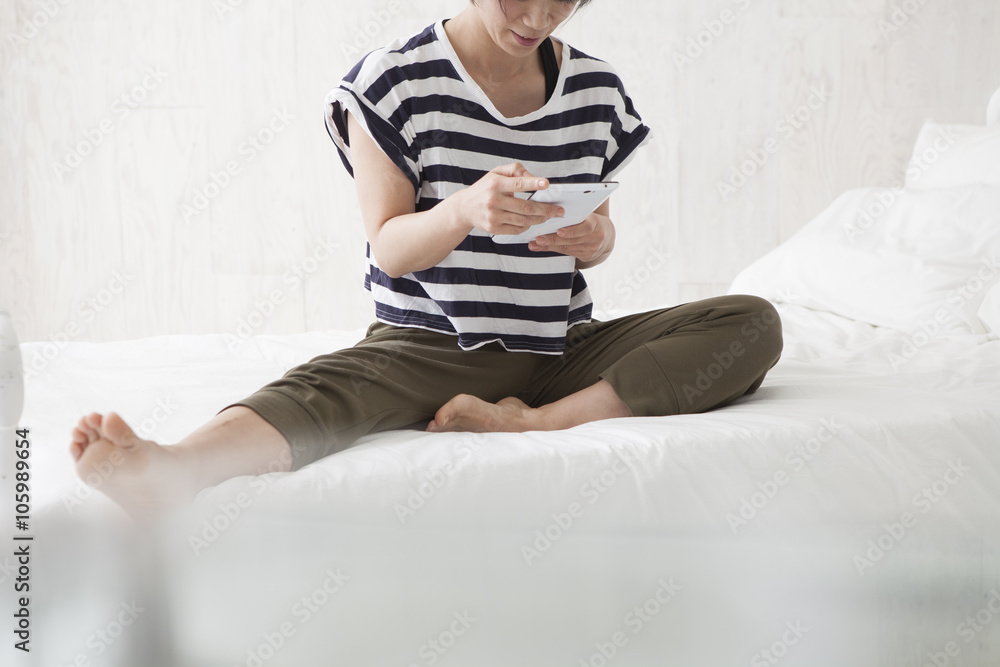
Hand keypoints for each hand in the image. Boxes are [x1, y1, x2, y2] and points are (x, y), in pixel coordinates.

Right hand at [446, 163, 564, 236]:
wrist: (464, 207)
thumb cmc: (485, 188)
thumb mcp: (496, 172)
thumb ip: (516, 170)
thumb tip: (533, 177)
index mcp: (495, 184)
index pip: (518, 183)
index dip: (533, 183)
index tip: (546, 184)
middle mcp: (493, 201)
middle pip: (525, 207)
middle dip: (545, 209)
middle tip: (559, 210)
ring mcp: (493, 216)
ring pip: (523, 220)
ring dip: (539, 219)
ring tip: (548, 216)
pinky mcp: (493, 228)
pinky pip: (516, 229)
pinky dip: (527, 226)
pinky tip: (533, 222)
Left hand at [529, 211, 613, 263]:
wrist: (606, 236)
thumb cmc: (593, 221)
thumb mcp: (589, 215)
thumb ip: (576, 214)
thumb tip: (554, 209)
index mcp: (596, 224)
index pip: (585, 228)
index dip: (572, 231)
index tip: (559, 231)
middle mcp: (595, 238)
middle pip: (571, 240)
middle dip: (553, 240)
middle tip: (538, 239)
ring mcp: (591, 249)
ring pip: (567, 248)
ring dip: (549, 246)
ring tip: (535, 244)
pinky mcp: (586, 256)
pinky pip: (567, 253)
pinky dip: (553, 250)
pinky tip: (541, 248)